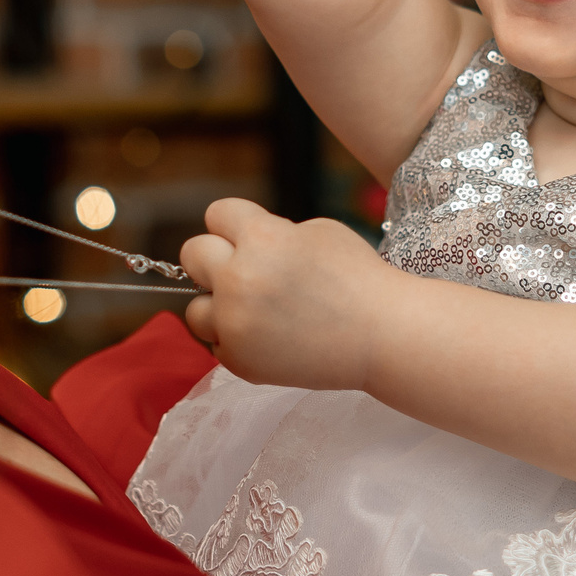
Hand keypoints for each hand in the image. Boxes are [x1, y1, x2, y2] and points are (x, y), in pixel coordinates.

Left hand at [180, 198, 394, 391]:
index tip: (251, 238)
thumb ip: (271, 232)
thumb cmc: (358, 278)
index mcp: (261, 238)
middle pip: (192, 254)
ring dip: (218, 306)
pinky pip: (217, 345)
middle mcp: (239, 279)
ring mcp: (235, 324)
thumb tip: (239, 244)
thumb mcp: (318, 231)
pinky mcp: (239, 361)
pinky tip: (271, 338)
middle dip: (216, 259)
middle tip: (246, 273)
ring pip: (194, 309)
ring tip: (256, 312)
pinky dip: (238, 341)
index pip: (217, 214)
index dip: (235, 225)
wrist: (383, 336)